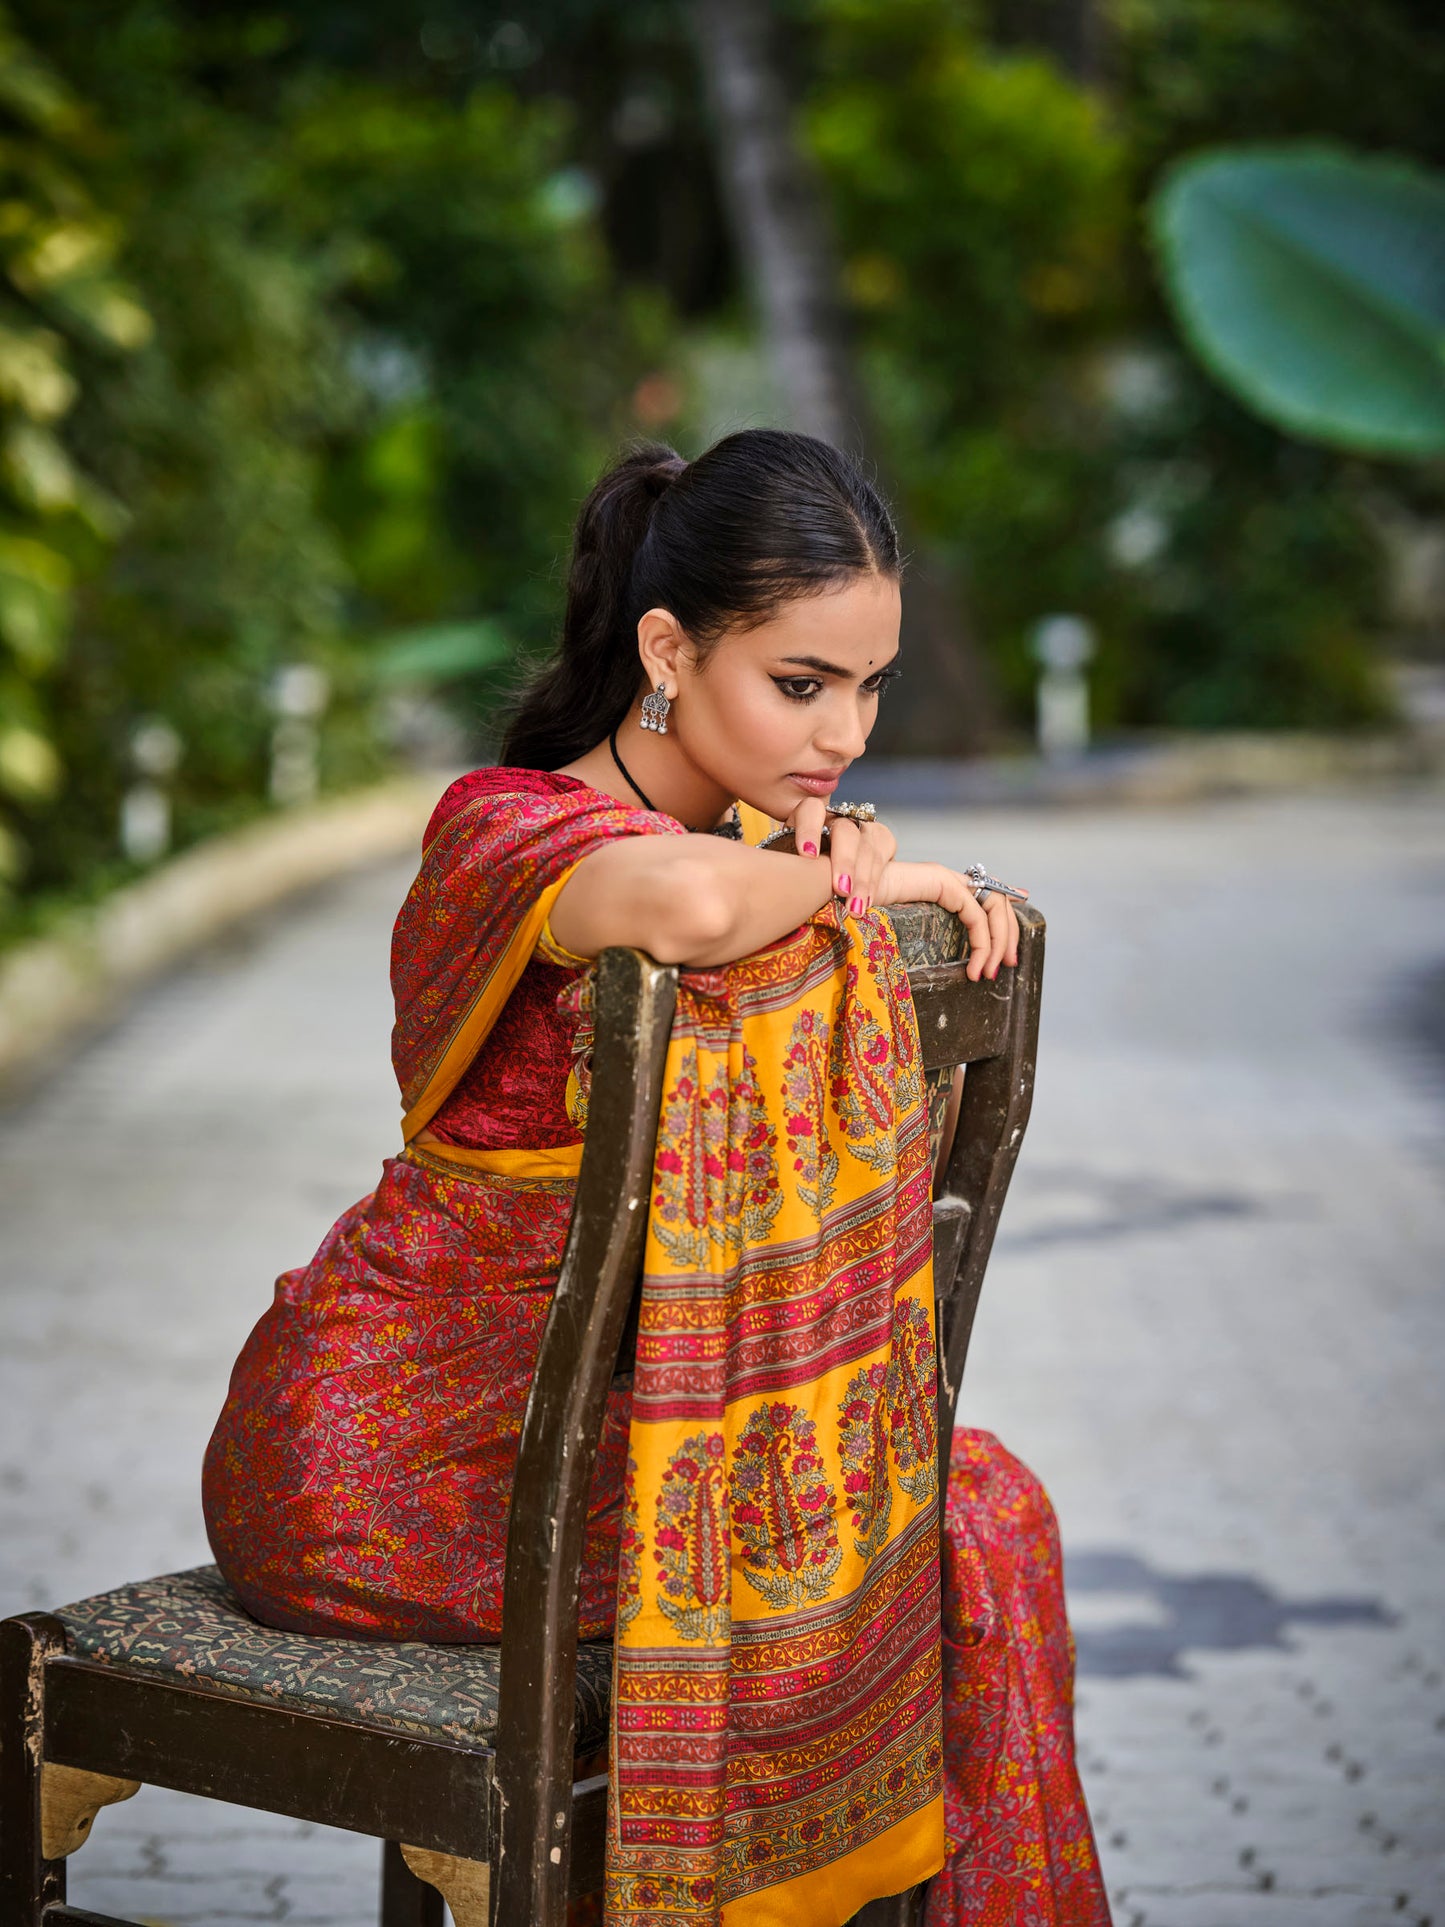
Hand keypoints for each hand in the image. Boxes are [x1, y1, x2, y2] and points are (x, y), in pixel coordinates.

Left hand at [787, 797, 896, 914]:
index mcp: (809, 816)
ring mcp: (861, 826)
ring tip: (852, 908)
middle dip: (844, 861)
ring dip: (861, 882)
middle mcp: (837, 818)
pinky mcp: (881, 837)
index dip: (810, 830)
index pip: (811, 811)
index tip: (807, 855)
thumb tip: (782, 885)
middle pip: (845, 831)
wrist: (830, 869)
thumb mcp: (791, 862)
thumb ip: (789, 867)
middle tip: (840, 889)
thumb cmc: (802, 868)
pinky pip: (880, 860)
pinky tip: (864, 903)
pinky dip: (872, 885)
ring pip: (866, 849)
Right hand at [872, 860, 1025, 982]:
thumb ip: (918, 937)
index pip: (985, 901)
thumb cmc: (857, 913)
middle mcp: (948, 880)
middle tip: (1008, 965)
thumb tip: (925, 967)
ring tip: (989, 972)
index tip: (1006, 954)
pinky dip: (982, 943)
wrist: (837, 892)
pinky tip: (974, 968)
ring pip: (993, 907)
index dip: (1002, 925)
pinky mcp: (942, 883)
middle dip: (1008, 936)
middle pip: (997, 902)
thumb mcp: (898, 929)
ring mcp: (946, 878)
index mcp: (941, 888)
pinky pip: (976, 915)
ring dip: (998, 942)